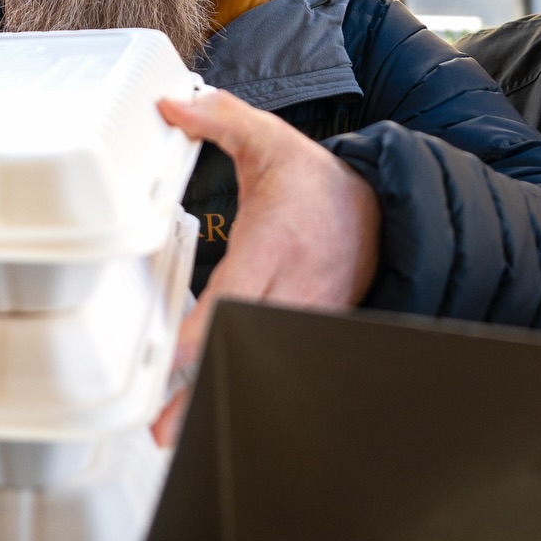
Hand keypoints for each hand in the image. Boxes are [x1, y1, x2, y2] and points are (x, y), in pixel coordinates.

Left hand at [151, 87, 378, 445]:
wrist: (378, 210)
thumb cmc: (316, 181)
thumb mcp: (270, 140)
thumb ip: (221, 119)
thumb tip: (171, 106)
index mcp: (277, 240)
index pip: (236, 292)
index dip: (204, 328)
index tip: (175, 355)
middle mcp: (294, 285)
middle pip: (243, 342)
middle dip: (203, 385)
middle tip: (162, 426)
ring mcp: (307, 314)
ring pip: (261, 360)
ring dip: (221, 395)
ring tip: (176, 435)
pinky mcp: (311, 328)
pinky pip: (278, 361)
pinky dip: (249, 384)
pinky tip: (214, 411)